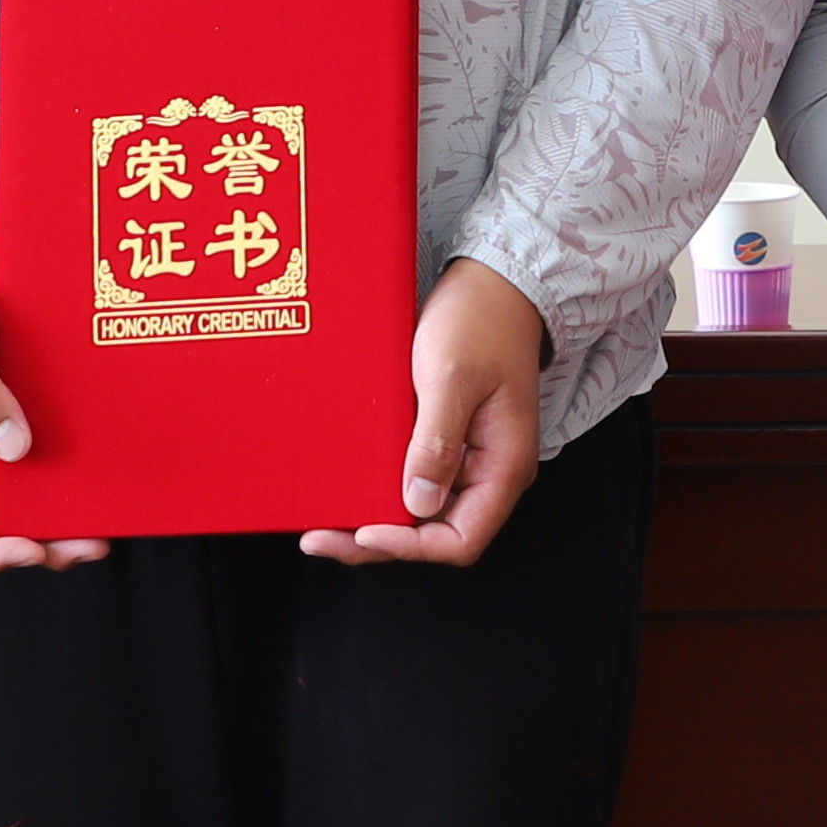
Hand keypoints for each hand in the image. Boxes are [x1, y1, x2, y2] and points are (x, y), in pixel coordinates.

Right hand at [0, 223, 104, 572]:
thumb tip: (15, 448)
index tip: (30, 551)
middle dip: (38, 541)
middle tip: (89, 544)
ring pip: (16, 495)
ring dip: (53, 514)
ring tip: (100, 521)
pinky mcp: (2, 412)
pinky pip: (31, 458)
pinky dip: (59, 474)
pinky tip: (93, 475)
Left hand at [308, 261, 552, 565]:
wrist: (494, 280)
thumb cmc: (480, 320)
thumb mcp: (452, 378)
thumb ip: (438, 442)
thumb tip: (418, 503)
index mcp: (504, 465)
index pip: (462, 538)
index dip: (412, 546)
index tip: (365, 532)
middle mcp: (489, 472)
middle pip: (437, 533)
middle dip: (380, 543)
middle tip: (322, 538)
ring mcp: (469, 458)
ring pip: (423, 512)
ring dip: (376, 520)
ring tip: (325, 522)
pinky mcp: (449, 440)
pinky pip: (416, 479)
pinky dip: (382, 489)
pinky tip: (348, 485)